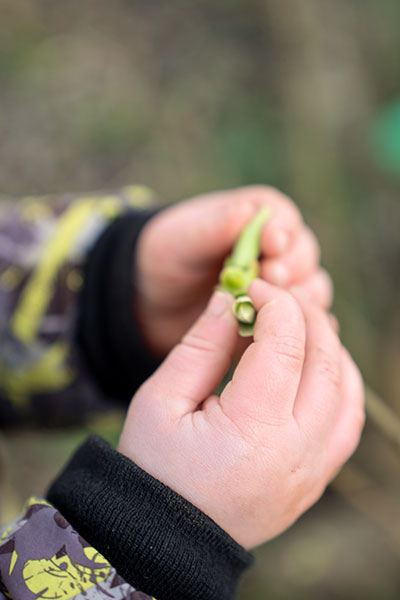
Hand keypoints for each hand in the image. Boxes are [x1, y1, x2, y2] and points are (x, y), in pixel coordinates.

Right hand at [119, 279, 364, 548]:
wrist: (164, 538)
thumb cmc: (152, 468)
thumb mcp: (160, 400)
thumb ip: (200, 346)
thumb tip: (230, 300)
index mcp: (254, 429)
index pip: (286, 343)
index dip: (274, 302)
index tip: (252, 286)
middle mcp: (297, 451)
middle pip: (325, 359)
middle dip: (303, 315)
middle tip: (274, 298)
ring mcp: (313, 470)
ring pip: (348, 388)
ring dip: (329, 346)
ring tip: (296, 327)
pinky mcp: (315, 480)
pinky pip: (348, 422)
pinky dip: (341, 384)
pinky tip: (316, 367)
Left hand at [134, 186, 331, 356]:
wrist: (158, 301)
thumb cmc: (170, 258)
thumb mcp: (183, 238)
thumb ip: (214, 226)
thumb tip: (245, 213)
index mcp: (258, 219)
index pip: (283, 220)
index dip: (282, 232)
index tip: (272, 246)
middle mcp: (278, 251)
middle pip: (304, 256)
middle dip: (292, 267)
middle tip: (273, 279)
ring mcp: (282, 286)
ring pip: (311, 290)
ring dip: (298, 300)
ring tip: (272, 309)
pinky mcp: (281, 319)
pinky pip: (304, 324)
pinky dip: (300, 329)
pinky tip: (282, 337)